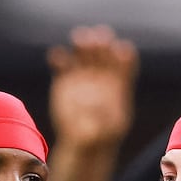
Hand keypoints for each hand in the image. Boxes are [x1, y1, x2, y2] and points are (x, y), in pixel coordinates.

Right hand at [47, 25, 138, 149]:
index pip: (124, 61)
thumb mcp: (108, 129)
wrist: (85, 142)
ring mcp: (83, 74)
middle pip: (103, 51)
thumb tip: (95, 105)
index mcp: (119, 80)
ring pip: (83, 53)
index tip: (119, 51)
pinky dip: (57, 57)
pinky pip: (61, 63)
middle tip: (97, 39)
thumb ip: (105, 116)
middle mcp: (102, 73)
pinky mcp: (64, 79)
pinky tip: (56, 56)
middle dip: (101, 44)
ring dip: (81, 44)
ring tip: (78, 38)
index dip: (122, 55)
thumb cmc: (102, 136)